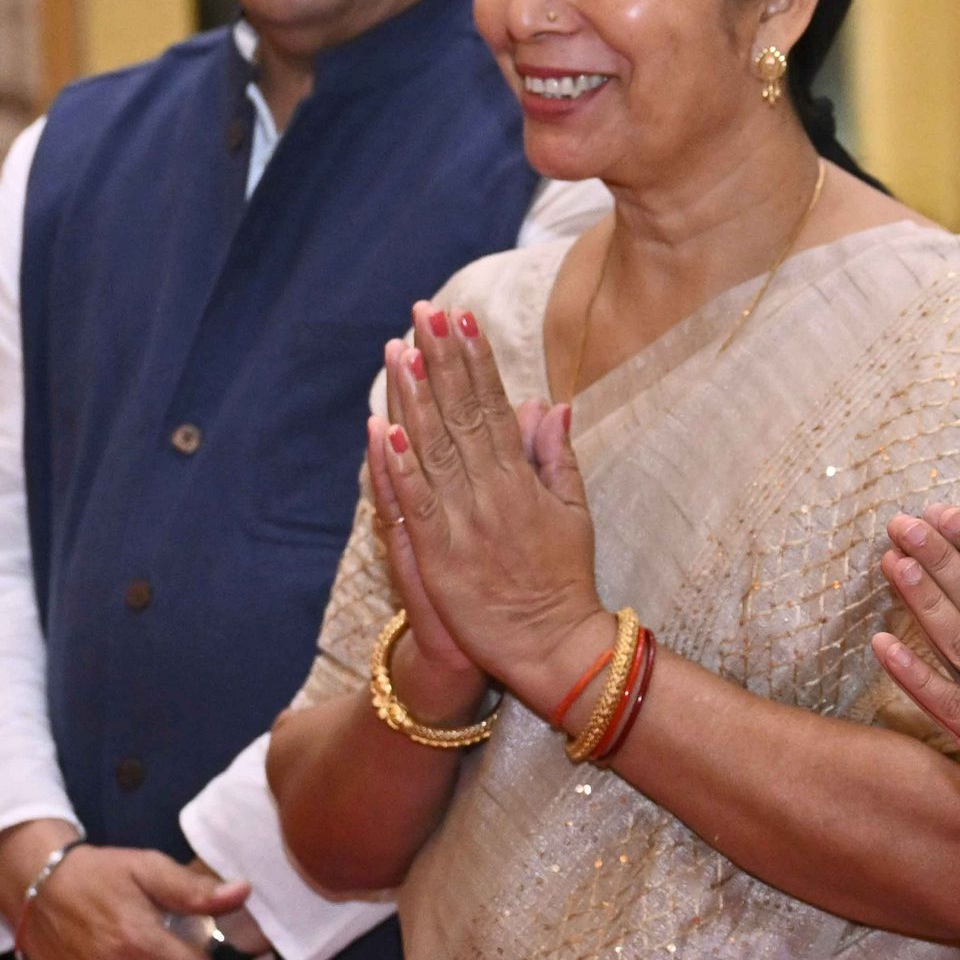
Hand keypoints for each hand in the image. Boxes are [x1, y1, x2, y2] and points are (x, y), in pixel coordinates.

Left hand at [375, 303, 612, 715]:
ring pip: (435, 449)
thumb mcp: (572, 511)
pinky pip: (417, 504)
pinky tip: (387, 429)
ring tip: (400, 351)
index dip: (476, 362)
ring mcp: (465, 523)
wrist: (554, 646)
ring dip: (416, 398)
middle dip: (442, 362)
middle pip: (462, 415)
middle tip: (424, 313)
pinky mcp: (441, 556)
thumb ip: (555, 457)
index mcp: (521, 479)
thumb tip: (547, 405)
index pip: (494, 407)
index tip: (462, 320)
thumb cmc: (563, 580)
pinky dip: (401, 467)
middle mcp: (492, 492)